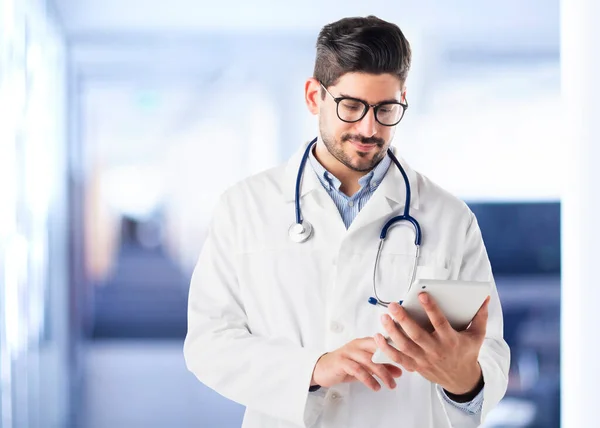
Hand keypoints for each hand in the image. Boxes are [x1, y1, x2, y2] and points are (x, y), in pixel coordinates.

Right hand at [311, 337, 402, 391]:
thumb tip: (400, 371)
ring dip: (382, 374)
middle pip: (378, 350)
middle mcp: (357, 344)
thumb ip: (382, 366)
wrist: (322, 368)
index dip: (395, 351)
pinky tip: (375, 386)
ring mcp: (349, 352)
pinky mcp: (342, 362)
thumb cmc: (345, 366)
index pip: (383, 342)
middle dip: (391, 362)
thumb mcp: (365, 366)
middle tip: (400, 376)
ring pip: (369, 360)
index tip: (407, 361)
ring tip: (390, 385)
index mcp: (364, 342)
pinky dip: (368, 379)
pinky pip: (358, 370)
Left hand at [375, 294, 489, 394]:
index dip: (431, 308)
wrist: (462, 380)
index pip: (439, 322)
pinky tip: (377, 336)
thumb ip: (480, 316)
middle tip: (393, 305)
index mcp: (451, 340)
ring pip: (404, 346)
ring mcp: (424, 360)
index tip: (422, 295)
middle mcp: (436, 350)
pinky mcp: (415, 366)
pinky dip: (386, 348)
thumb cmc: (467, 352)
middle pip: (416, 334)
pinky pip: (398, 358)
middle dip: (403, 319)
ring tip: (384, 317)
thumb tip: (485, 298)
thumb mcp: (477, 335)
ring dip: (392, 332)